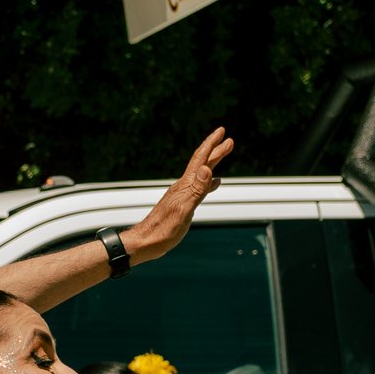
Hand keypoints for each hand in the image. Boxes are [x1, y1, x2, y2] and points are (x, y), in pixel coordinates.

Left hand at [125, 128, 233, 264]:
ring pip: (201, 173)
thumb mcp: (183, 210)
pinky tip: (214, 184)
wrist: (145, 242)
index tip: (222, 131)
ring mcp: (182, 194)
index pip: (200, 159)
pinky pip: (199, 187)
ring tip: (223, 154)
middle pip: (201, 163)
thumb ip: (197, 190)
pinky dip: (209, 182)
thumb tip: (207, 168)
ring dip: (213, 162)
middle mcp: (183, 186)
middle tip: (229, 140)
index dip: (211, 144)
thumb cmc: (163, 230)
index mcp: (185, 186)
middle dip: (215, 150)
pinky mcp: (182, 203)